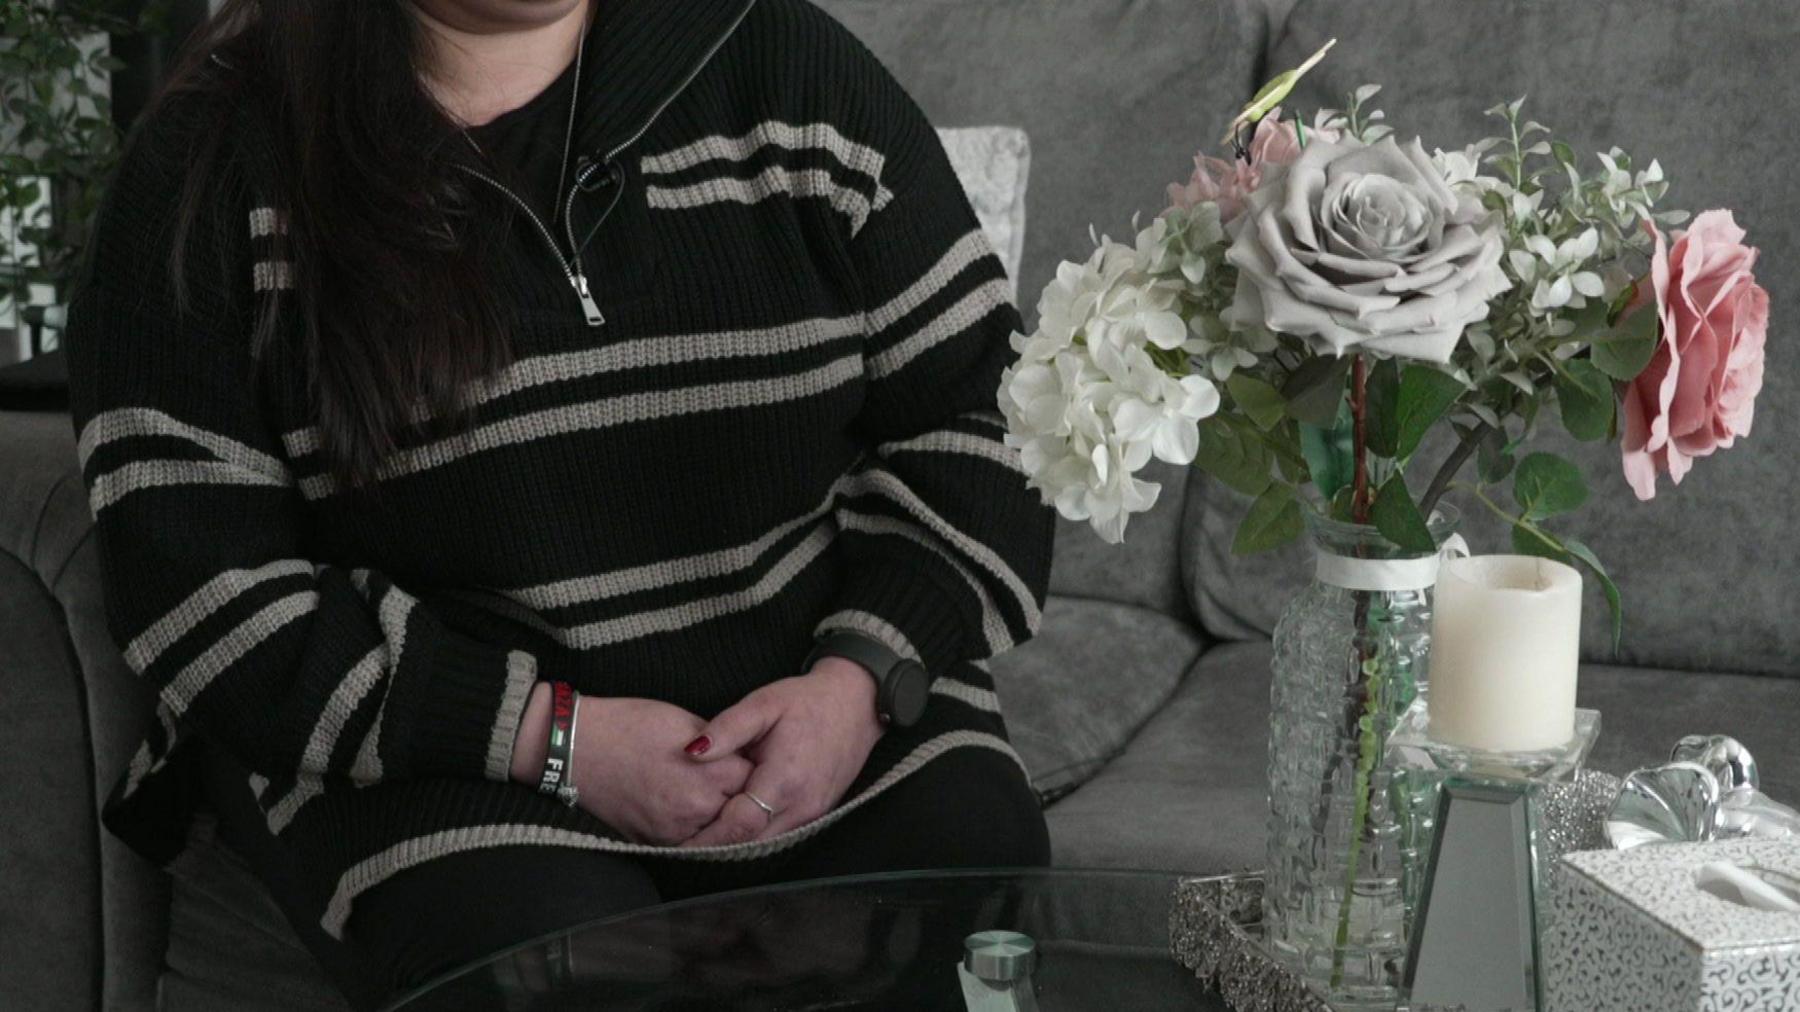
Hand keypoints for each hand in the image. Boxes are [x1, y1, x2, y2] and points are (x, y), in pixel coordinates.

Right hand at [510, 685, 753, 844]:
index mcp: (706, 775)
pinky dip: (697, 830)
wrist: (575, 746)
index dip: (754, 768)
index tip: (752, 761)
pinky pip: (689, 843)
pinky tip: (694, 811)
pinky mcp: (653, 842)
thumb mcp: (684, 720)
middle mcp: (693, 810)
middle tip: (739, 781)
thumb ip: (721, 743)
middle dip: (742, 795)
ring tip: (714, 795)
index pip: (753, 780)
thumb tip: (745, 755)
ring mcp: (672, 832)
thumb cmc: (627, 725)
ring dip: (722, 817)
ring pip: (717, 833)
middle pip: (740, 810)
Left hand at [677, 657, 884, 846]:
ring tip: (700, 840)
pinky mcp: (818, 814)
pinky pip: (780, 836)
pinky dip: (755, 837)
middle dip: (715, 847)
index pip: (739, 824)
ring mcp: (813, 814)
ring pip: (766, 845)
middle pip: (750, 844)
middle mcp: (801, 805)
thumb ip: (727, 729)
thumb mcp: (764, 703)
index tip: (678, 840)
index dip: (706, 837)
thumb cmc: (808, 701)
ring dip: (735, 845)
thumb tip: (691, 752)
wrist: (858, 703)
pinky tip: (733, 829)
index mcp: (784, 779)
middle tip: (680, 845)